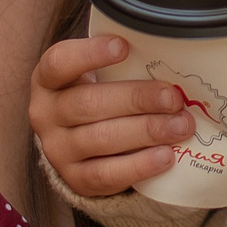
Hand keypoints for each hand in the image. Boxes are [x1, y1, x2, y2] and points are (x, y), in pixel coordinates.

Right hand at [27, 35, 192, 195]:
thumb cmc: (99, 98)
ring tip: (180, 126)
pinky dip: (140, 165)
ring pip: (101, 139)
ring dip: (146, 131)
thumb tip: (172, 53)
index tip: (123, 47)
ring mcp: (57, 150)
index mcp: (48, 80)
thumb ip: (123, 66)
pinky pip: (107, 174)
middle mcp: (45, 114)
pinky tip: (166, 156)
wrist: (82, 147)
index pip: (59, 63)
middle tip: (173, 98)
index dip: (89, 54)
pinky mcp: (75, 179)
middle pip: (88, 104)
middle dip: (136, 99)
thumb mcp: (100, 76)